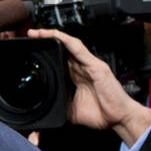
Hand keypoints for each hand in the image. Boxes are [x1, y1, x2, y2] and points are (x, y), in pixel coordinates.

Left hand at [26, 28, 150, 144]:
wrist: (119, 119)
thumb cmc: (101, 113)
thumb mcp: (71, 109)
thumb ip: (59, 103)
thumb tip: (45, 104)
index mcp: (77, 76)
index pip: (60, 59)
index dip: (46, 53)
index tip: (32, 48)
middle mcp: (83, 68)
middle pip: (63, 49)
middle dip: (47, 40)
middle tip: (31, 34)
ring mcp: (90, 65)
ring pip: (70, 45)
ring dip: (54, 36)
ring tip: (39, 32)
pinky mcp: (96, 66)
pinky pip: (80, 50)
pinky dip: (67, 41)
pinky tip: (57, 35)